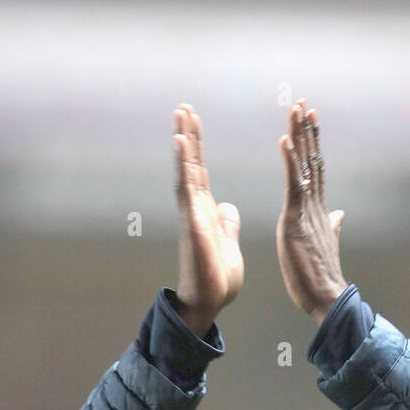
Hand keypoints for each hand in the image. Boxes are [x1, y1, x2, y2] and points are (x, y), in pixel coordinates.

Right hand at [173, 103, 243, 336]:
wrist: (210, 302)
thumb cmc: (217, 278)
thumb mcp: (229, 243)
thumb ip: (227, 224)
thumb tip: (227, 207)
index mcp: (206, 212)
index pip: (200, 172)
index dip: (196, 147)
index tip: (193, 121)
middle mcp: (196, 209)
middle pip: (190, 165)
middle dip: (187, 136)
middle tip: (183, 107)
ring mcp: (192, 215)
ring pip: (186, 171)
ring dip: (183, 143)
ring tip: (180, 116)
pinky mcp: (193, 223)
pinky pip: (187, 188)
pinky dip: (183, 164)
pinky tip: (180, 143)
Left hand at [276, 99, 346, 323]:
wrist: (326, 297)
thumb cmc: (321, 277)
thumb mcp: (325, 244)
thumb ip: (332, 226)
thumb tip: (339, 214)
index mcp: (318, 211)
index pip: (315, 170)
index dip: (313, 144)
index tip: (311, 120)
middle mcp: (315, 205)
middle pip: (311, 160)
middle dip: (307, 131)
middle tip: (303, 103)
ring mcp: (306, 210)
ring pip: (304, 165)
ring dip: (300, 136)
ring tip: (296, 109)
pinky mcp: (296, 219)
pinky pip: (293, 184)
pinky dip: (289, 161)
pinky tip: (285, 140)